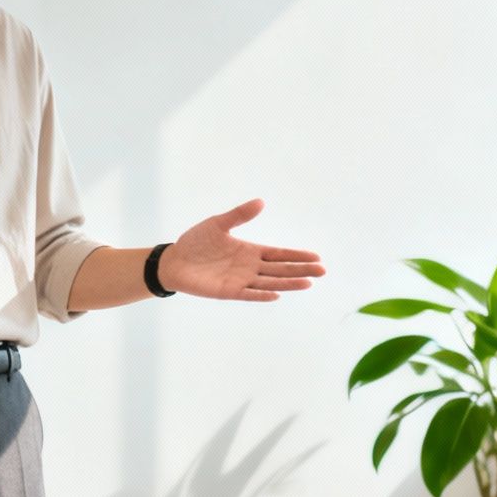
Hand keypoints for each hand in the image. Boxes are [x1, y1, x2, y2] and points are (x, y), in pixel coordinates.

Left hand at [156, 199, 324, 301]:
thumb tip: (261, 202)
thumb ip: (239, 215)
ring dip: (288, 283)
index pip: (279, 254)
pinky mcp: (228, 291)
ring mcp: (240, 280)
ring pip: (270, 283)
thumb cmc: (196, 242)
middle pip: (281, 270)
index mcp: (250, 251)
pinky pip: (248, 294)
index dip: (297, 256)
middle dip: (301, 269)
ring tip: (308, 283)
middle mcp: (249, 267)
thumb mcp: (218, 223)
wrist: (174, 261)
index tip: (316, 257)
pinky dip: (261, 295)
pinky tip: (276, 294)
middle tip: (323, 270)